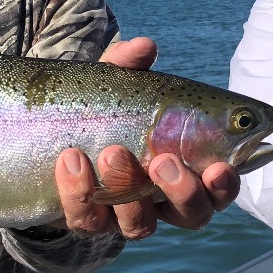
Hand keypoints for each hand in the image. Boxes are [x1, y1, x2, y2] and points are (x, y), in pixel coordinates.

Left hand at [53, 36, 239, 237]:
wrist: (47, 137)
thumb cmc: (103, 110)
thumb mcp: (116, 84)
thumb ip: (129, 65)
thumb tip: (145, 46)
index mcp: (187, 168)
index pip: (219, 187)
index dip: (225, 184)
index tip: (220, 167)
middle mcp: (163, 200)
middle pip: (193, 216)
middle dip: (183, 192)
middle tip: (162, 160)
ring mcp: (125, 214)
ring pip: (140, 225)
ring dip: (128, 190)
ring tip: (112, 152)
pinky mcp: (87, 220)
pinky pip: (88, 219)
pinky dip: (79, 190)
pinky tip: (71, 159)